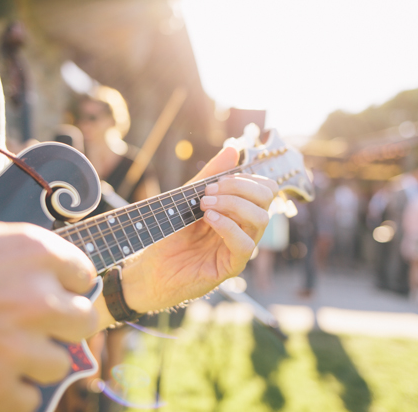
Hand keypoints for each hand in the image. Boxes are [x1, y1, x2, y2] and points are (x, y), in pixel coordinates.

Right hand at [0, 217, 96, 411]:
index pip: (83, 274)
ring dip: (35, 359)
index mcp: (33, 251)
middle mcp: (35, 297)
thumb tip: (49, 281)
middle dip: (64, 323)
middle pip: (84, 320)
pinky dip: (10, 392)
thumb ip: (19, 262)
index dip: (66, 285)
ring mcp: (16, 346)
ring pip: (59, 362)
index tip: (53, 292)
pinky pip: (27, 398)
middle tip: (35, 326)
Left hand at [121, 147, 277, 311]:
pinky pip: (245, 244)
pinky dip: (228, 226)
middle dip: (239, 187)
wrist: (150, 268)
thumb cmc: (170, 234)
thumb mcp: (188, 198)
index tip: (215, 181)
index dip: (244, 179)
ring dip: (233, 204)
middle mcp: (245, 228)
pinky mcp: (231, 266)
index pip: (264, 188)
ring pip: (261, 219)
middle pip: (267, 198)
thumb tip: (232, 149)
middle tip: (208, 192)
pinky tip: (209, 219)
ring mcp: (240, 247)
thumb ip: (209, 175)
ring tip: (204, 205)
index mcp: (239, 211)